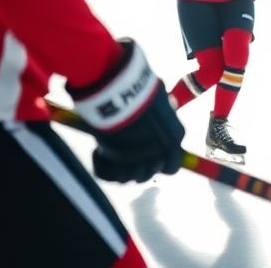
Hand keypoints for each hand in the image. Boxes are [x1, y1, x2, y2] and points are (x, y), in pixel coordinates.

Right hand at [67, 39, 184, 183]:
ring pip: (127, 178)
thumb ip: (166, 109)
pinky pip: (106, 175)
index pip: (172, 167)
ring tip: (108, 150)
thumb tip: (169, 105)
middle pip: (148, 175)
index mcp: (174, 141)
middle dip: (136, 167)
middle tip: (125, 153)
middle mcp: (159, 156)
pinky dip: (101, 166)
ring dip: (117, 167)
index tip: (150, 156)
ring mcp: (137, 164)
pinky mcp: (115, 166)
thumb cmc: (143, 91)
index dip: (160, 164)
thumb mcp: (161, 98)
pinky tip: (97, 152)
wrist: (122, 96)